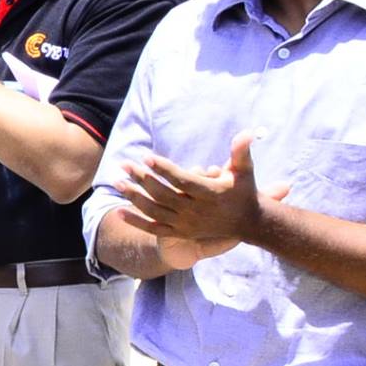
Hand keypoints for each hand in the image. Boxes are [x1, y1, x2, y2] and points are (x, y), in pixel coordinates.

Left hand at [118, 132, 288, 256]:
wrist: (248, 223)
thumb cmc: (244, 190)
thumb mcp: (245, 170)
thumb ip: (241, 151)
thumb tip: (246, 132)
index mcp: (210, 194)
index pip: (182, 181)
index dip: (164, 169)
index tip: (147, 157)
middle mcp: (196, 211)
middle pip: (163, 195)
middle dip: (142, 179)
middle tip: (125, 164)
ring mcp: (187, 224)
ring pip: (155, 211)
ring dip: (134, 197)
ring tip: (117, 182)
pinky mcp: (181, 233)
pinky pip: (154, 228)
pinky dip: (136, 221)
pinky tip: (118, 210)